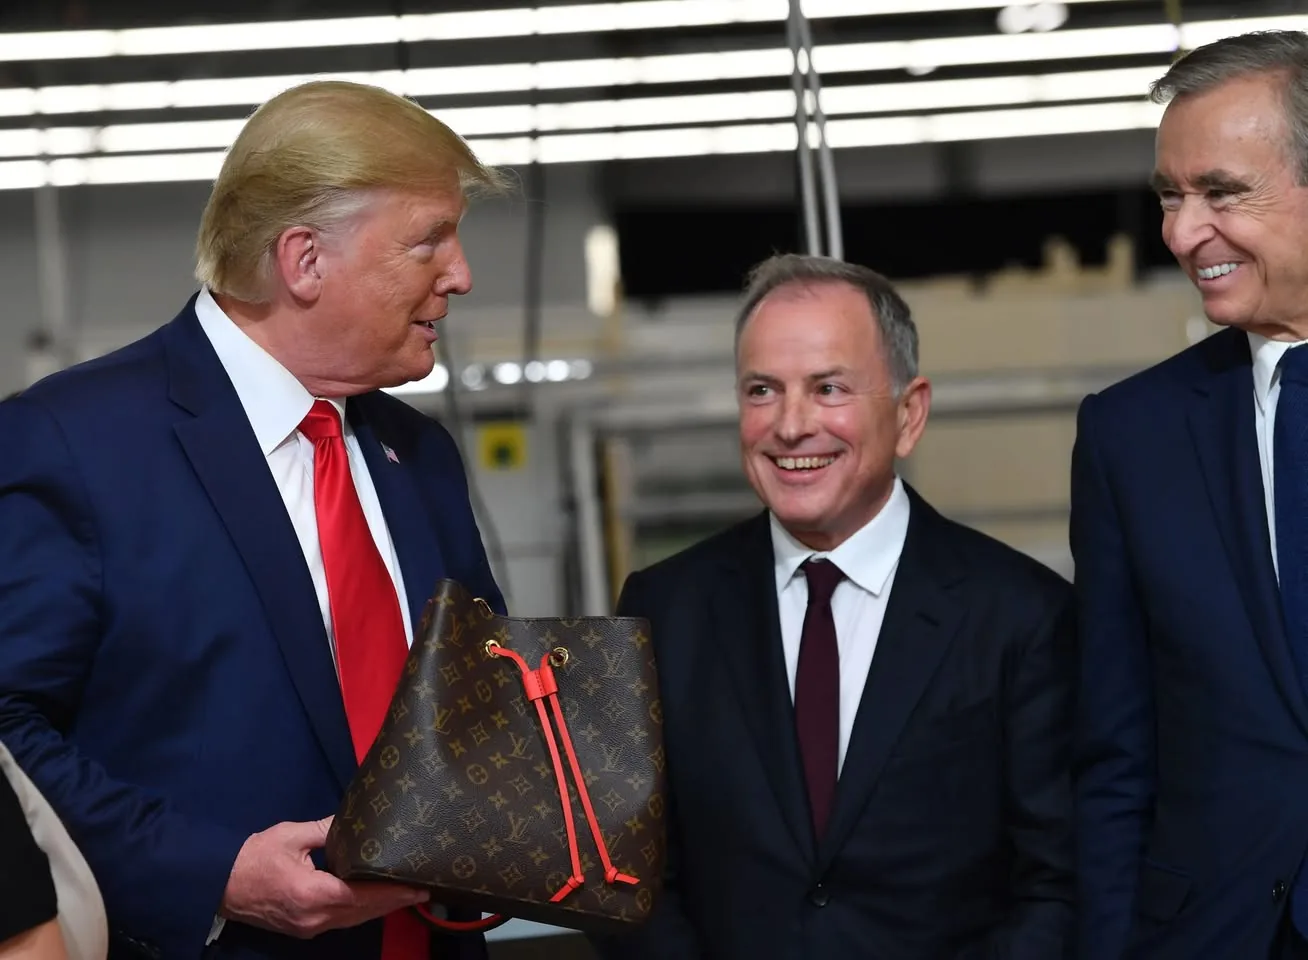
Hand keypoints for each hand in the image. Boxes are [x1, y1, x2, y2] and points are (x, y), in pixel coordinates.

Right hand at [219, 816, 428, 938]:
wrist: (217, 885)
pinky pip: (341, 921)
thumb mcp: (290, 836)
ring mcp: (309, 927)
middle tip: (422, 888)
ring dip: (380, 908)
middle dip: (394, 901)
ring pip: (354, 920)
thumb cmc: (252, 858)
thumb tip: (355, 818)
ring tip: (406, 894)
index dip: (393, 892)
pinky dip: (361, 911)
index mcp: (313, 895)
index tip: (418, 885)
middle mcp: (315, 918)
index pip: (363, 896)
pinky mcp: (303, 928)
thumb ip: (326, 829)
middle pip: (364, 912)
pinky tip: (374, 900)